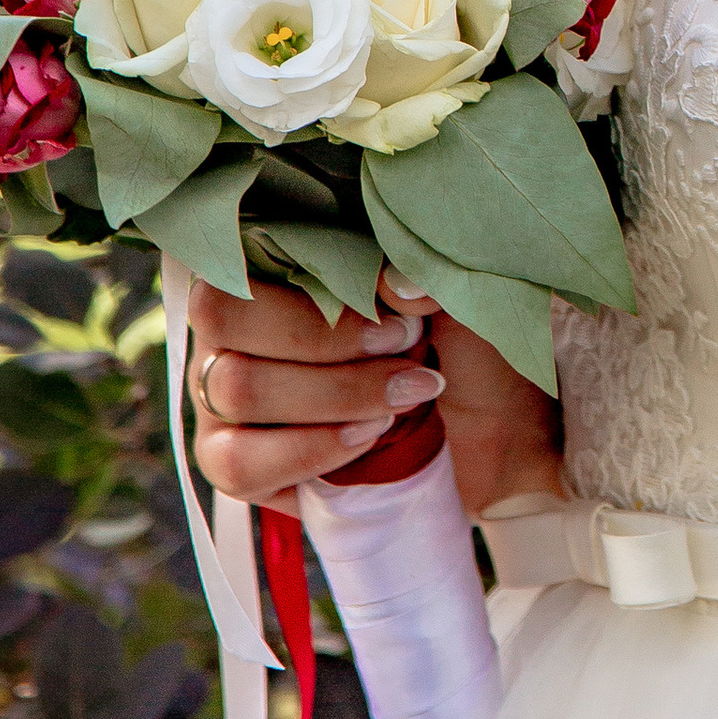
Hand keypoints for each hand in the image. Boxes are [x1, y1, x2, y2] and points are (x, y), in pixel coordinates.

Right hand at [187, 272, 562, 512]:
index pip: (241, 255)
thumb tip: (394, 284)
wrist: (496, 429)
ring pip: (235, 388)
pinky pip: (235, 463)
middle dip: (326, 344)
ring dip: (329, 397)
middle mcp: (233, 324)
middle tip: (405, 353)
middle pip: (226, 318)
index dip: (312, 289)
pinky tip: (365, 440)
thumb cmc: (458, 343)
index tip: (397, 320)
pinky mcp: (235, 462)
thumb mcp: (447, 296)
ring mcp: (221, 395)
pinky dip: (307, 451)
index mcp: (272, 265)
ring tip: (398, 402)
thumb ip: (414, 273)